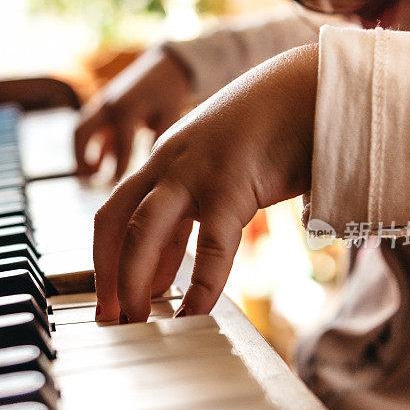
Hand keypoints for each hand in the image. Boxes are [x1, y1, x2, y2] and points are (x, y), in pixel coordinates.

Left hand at [93, 44, 318, 321]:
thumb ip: (185, 222)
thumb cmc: (265, 135)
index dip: (104, 261)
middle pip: (113, 222)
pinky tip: (194, 314)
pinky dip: (201, 287)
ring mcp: (196, 171)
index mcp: (160, 162)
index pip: (112, 215)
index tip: (108, 300)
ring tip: (138, 322)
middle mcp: (167, 164)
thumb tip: (165, 279)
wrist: (306, 87)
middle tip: (110, 319)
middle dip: (106, 275)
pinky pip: (211, 246)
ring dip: (134, 281)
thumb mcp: (212, 176)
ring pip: (143, 231)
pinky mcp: (233, 184)